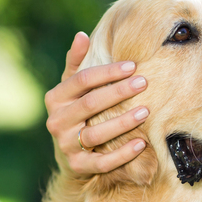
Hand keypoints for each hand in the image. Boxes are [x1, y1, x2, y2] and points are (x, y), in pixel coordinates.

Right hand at [44, 31, 149, 175]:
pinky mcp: (78, 166)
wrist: (70, 154)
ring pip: (97, 133)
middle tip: (144, 82)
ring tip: (146, 111)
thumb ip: (76, 63)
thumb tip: (81, 35)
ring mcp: (66, 145)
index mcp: (55, 98)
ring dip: (123, 122)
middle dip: (118, 92)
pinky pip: (103, 162)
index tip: (133, 66)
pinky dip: (122, 154)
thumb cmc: (77, 112)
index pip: (82, 80)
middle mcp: (57, 121)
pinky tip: (141, 143)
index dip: (107, 72)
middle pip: (90, 104)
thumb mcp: (72, 88)